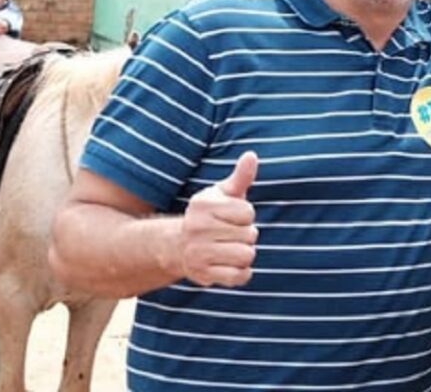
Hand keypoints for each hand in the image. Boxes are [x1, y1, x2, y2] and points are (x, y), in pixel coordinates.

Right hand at [176, 152, 258, 287]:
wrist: (179, 246)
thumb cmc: (211, 216)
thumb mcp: (223, 194)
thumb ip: (240, 177)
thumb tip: (251, 155)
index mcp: (203, 205)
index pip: (247, 212)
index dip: (246, 216)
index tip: (232, 217)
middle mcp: (197, 228)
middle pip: (250, 235)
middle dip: (246, 235)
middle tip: (230, 235)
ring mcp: (198, 253)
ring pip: (246, 255)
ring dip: (245, 254)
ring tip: (230, 248)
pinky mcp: (202, 275)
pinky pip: (239, 276)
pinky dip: (241, 273)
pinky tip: (231, 265)